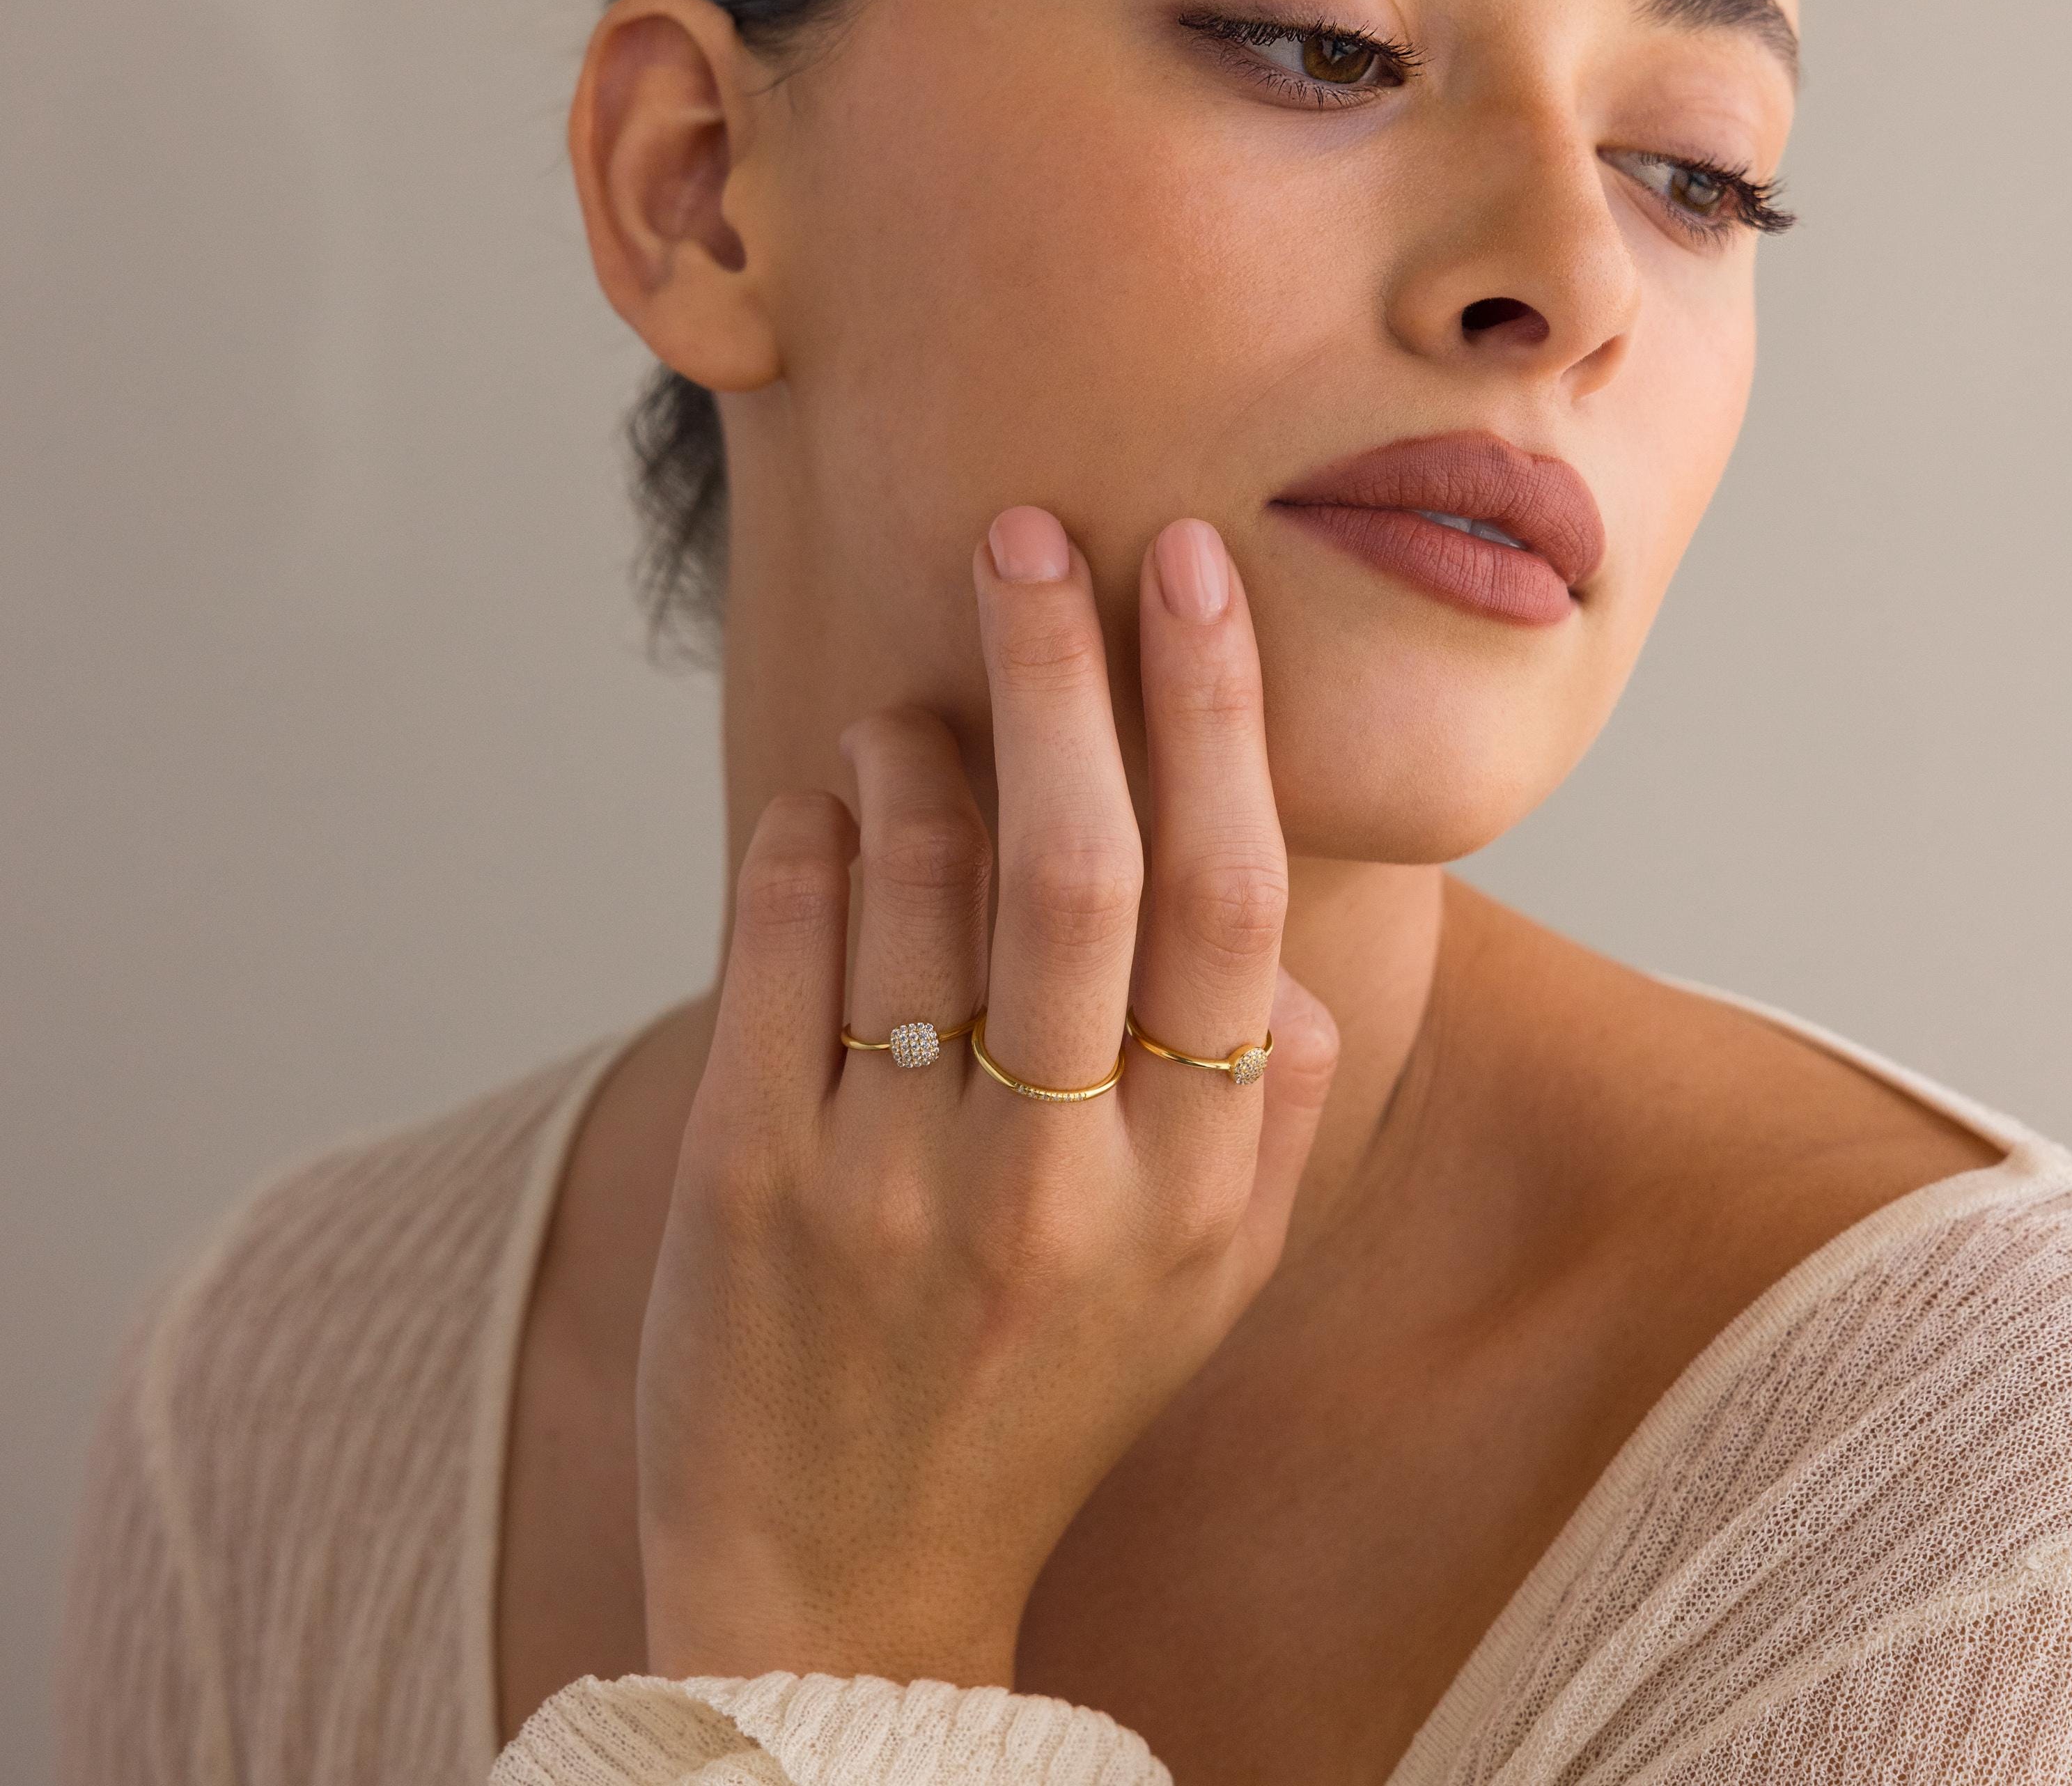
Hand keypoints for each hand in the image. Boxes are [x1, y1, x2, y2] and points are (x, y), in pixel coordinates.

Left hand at [635, 507, 1339, 1690]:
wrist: (845, 1589)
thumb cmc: (1041, 1400)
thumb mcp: (1204, 1292)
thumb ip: (1266, 1122)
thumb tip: (1273, 953)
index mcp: (1190, 1189)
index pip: (1222, 899)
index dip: (1211, 714)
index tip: (1186, 574)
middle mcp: (1054, 1180)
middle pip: (1076, 863)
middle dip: (1060, 667)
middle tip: (1030, 535)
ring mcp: (891, 1181)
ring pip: (911, 879)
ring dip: (912, 749)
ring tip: (918, 712)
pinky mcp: (746, 1183)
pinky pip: (775, 942)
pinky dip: (803, 833)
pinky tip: (824, 807)